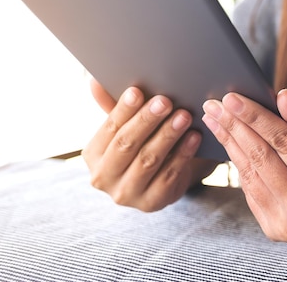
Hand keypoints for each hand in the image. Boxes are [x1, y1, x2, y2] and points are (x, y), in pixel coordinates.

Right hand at [83, 79, 214, 211]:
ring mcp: (127, 194)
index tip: (137, 91)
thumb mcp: (126, 128)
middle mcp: (103, 178)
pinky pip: (169, 176)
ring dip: (167, 136)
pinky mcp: (151, 203)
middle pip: (126, 145)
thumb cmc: (140, 145)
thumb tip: (96, 82)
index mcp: (93, 155)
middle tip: (165, 101)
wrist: (159, 179)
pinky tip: (194, 137)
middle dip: (146, 121)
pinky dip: (183, 154)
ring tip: (184, 116)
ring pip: (148, 160)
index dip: (123, 110)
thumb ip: (113, 107)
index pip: (109, 129)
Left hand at [201, 89, 286, 240]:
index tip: (232, 97)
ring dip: (229, 142)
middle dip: (235, 127)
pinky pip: (249, 188)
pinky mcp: (273, 229)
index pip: (285, 143)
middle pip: (262, 158)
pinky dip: (237, 161)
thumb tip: (282, 96)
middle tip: (214, 104)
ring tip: (214, 118)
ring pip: (250, 173)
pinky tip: (227, 140)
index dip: (256, 118)